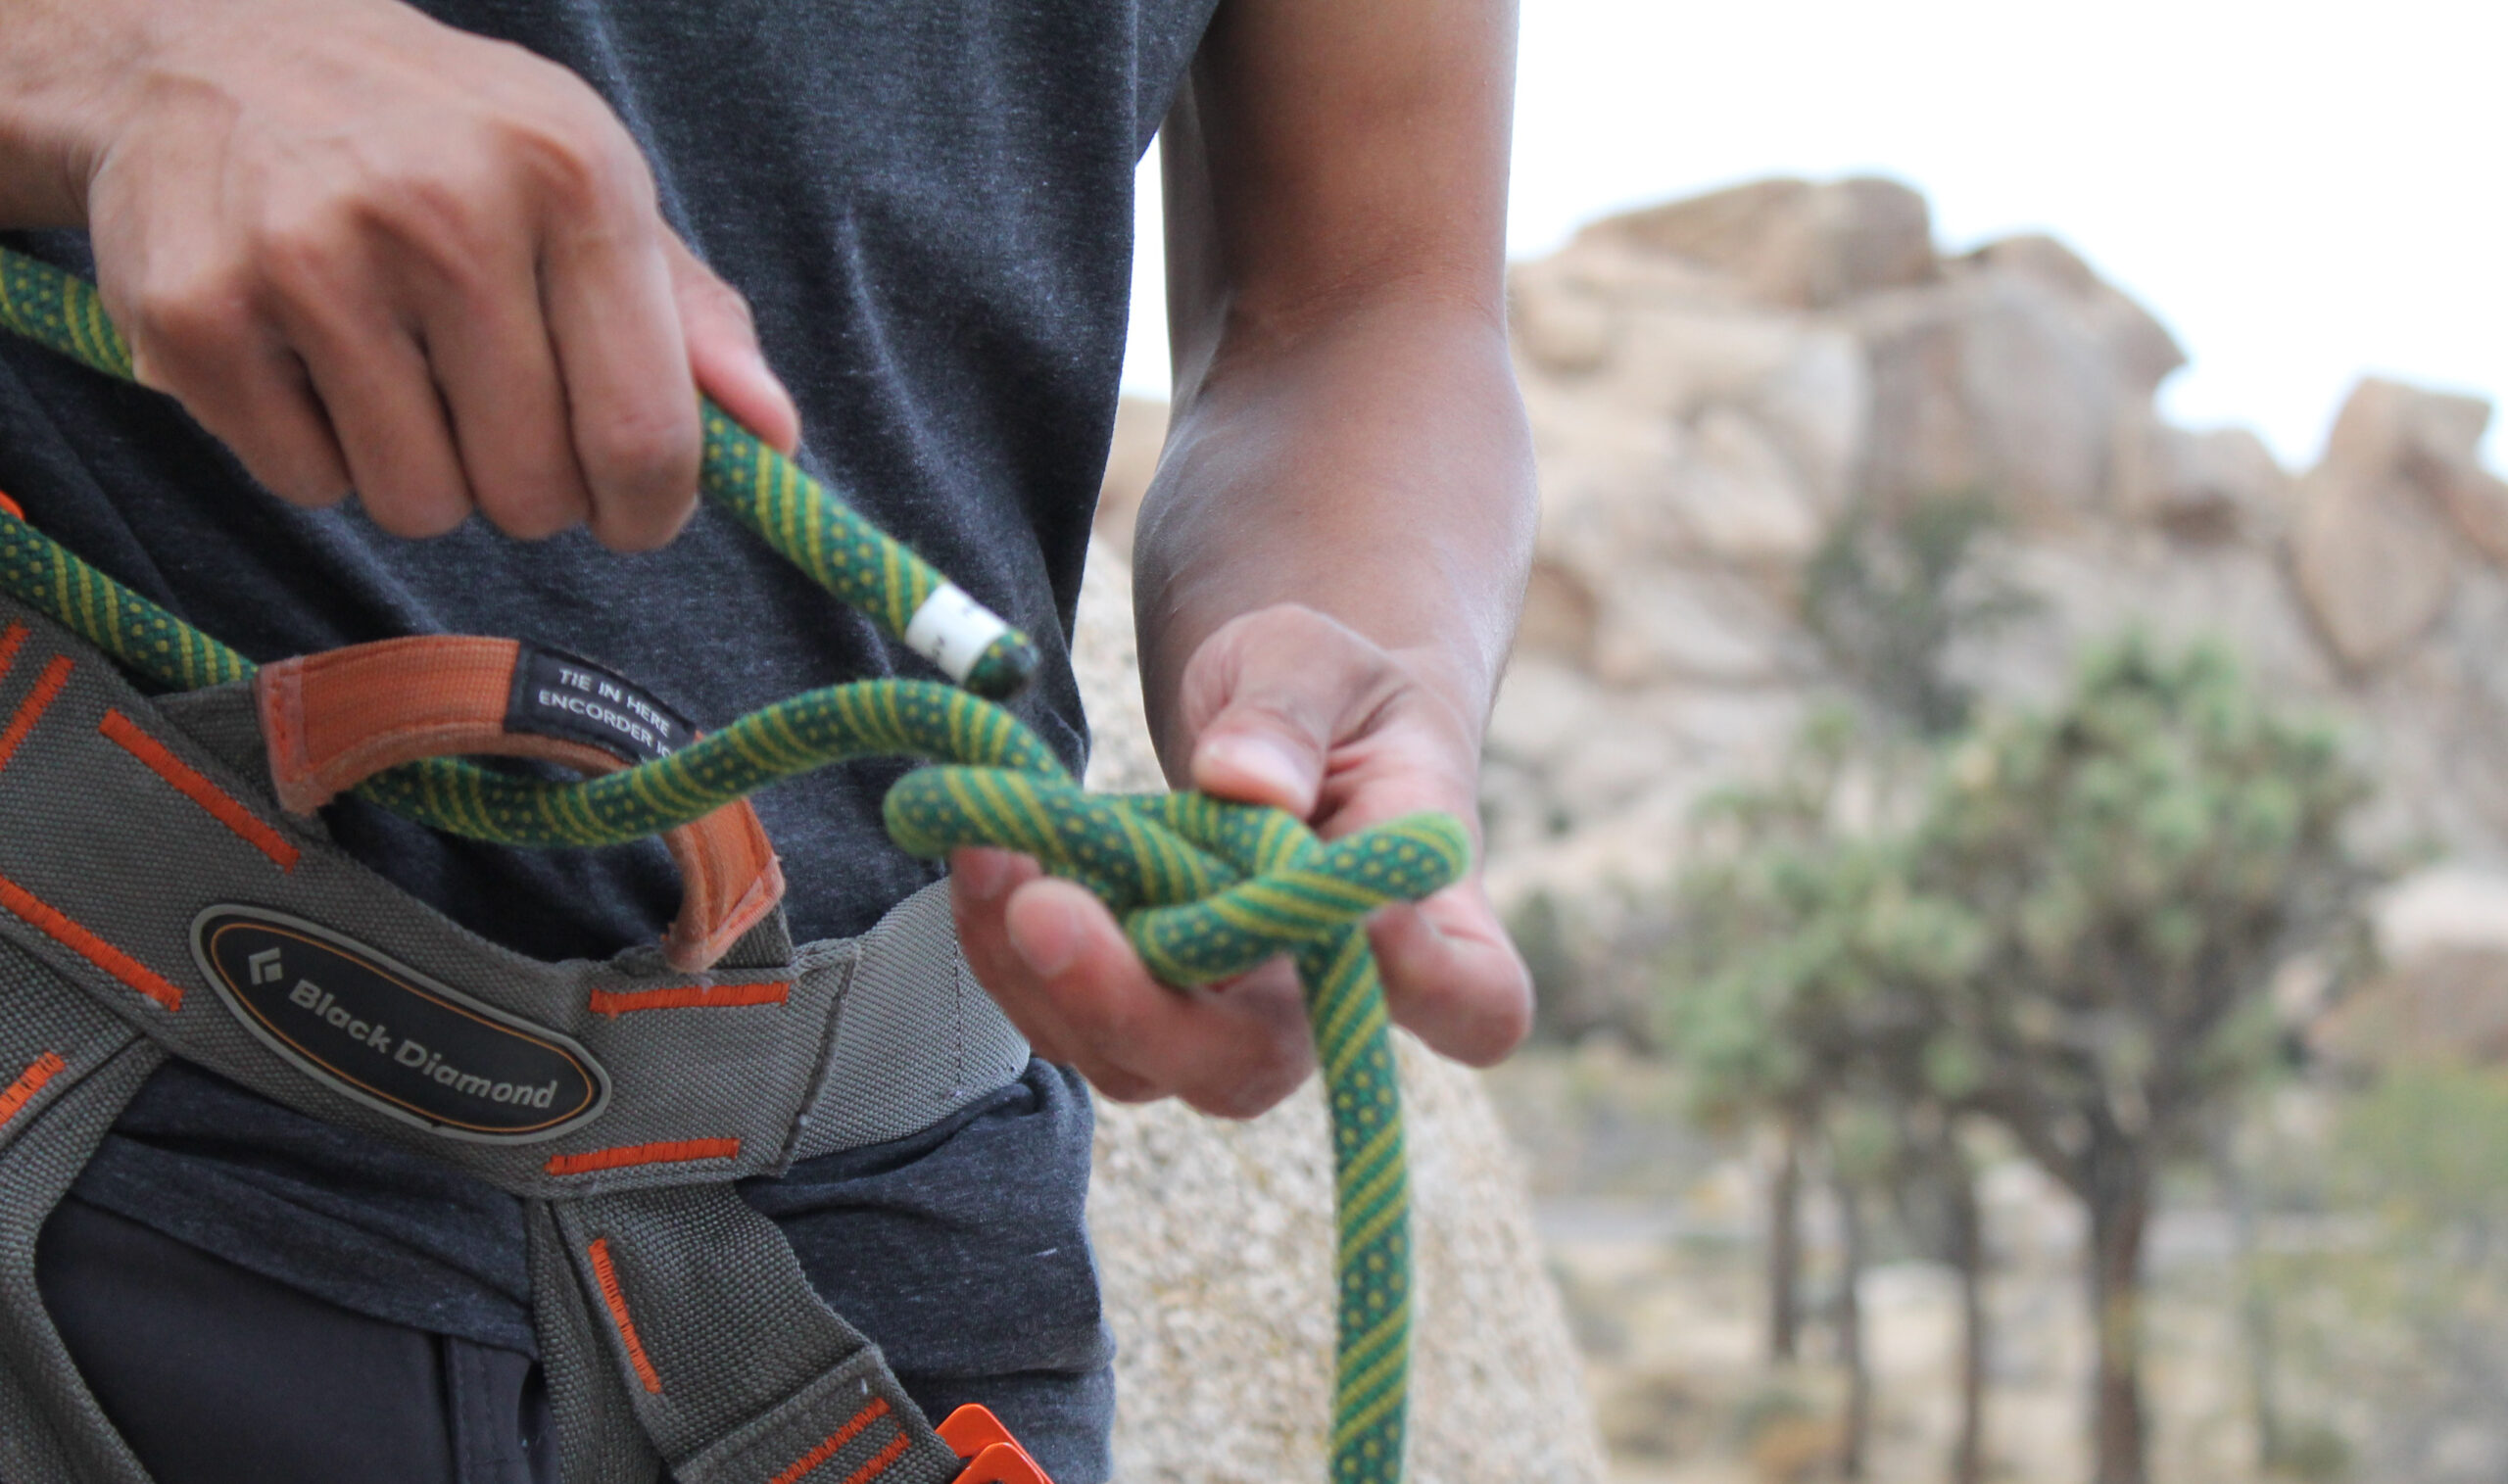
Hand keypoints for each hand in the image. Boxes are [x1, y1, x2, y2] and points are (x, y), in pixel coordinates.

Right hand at [2, 0, 796, 546]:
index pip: (644, 430)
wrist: (213, 48)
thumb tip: (771, 434)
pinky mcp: (199, 315)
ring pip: (420, 505)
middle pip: (533, 492)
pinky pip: (307, 485)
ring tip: (399, 374)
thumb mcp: (586, 181)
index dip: (650, 509)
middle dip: (529, 490)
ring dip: (423, 478)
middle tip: (493, 416)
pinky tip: (310, 359)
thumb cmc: (446, 141)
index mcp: (572, 174)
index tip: (634, 514)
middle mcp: (445, 211)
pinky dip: (318, 455)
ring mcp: (310, 260)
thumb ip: (689, 315)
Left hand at [951, 604, 1531, 1118]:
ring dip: (1045, 977)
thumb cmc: (1326, 691)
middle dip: (1140, 1009)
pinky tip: (982, 860)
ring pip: (1139, 1061)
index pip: (1476, 1004)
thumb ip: (1289, 710)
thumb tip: (1242, 777)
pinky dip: (1004, 950)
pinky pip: (1066, 1018)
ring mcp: (1227, 1018)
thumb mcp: (1318, 660)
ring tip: (992, 855)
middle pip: (1255, 1064)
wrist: (1270, 714)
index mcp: (1435, 916)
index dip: (1433, 991)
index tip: (1364, 920)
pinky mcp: (1139, 1005)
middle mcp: (1332, 1000)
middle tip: (1049, 911)